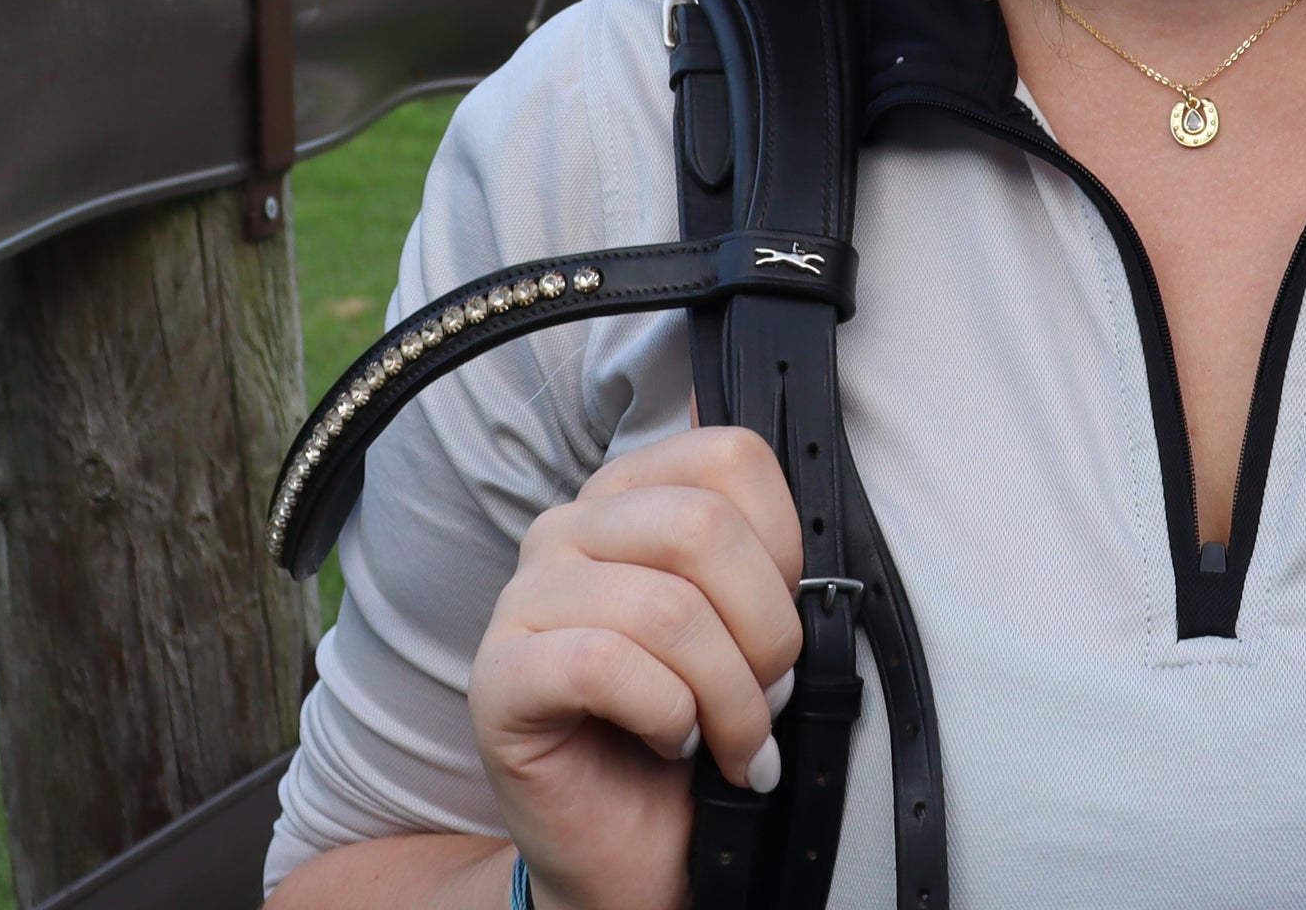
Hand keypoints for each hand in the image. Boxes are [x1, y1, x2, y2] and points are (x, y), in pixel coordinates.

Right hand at [467, 426, 805, 909]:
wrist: (634, 849)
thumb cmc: (693, 732)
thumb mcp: (746, 631)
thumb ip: (762, 564)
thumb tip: (806, 542)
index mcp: (630, 496)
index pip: (729, 457)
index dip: (783, 547)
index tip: (781, 621)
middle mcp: (567, 528)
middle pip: (702, 525)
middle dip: (765, 630)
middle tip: (769, 699)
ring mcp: (522, 598)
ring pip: (664, 607)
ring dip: (728, 695)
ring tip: (731, 741)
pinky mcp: (498, 676)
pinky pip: (604, 666)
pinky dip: (665, 714)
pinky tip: (670, 741)